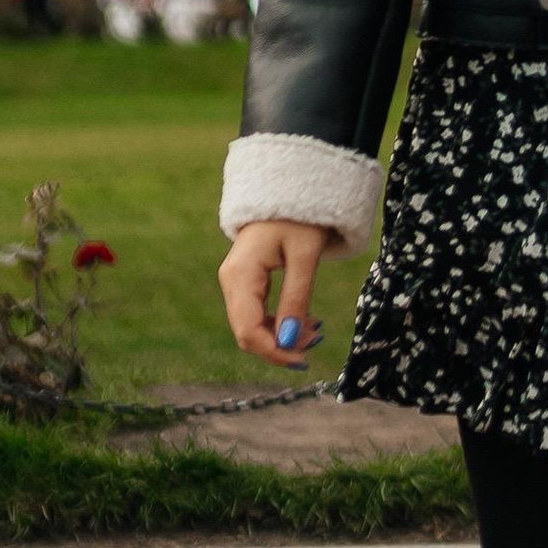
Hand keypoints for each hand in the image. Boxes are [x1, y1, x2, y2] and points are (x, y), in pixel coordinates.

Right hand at [217, 216, 338, 366]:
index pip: (248, 331)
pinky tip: (302, 321)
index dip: (274, 352)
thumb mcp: (304, 256)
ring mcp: (235, 281)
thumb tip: (289, 342)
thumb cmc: (300, 216)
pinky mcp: (245, 281)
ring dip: (281, 336)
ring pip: (251, 325)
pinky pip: (255, 313)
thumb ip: (296, 299)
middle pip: (246, 332)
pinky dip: (278, 323)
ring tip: (315, 330)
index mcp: (240, 275)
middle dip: (280, 345)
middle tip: (317, 340)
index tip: (305, 360)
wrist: (289, 187)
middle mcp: (230, 281)